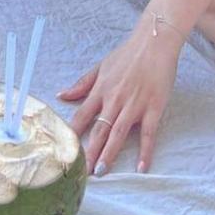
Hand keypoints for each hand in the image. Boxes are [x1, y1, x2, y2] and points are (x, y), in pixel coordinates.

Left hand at [56, 17, 180, 175]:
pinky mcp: (153, 108)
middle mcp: (114, 100)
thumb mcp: (100, 66)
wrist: (154, 42)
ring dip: (109, 154)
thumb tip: (61, 95)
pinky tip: (142, 167)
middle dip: (90, 151)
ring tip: (101, 172)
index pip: (82, 116)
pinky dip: (145, 151)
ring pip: (118, 134)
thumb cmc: (127, 54)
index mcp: (101, 90)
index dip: (73, 134)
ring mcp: (134, 105)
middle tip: (82, 172)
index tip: (64, 149)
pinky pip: (148, 133)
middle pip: (99, 129)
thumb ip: (82, 84)